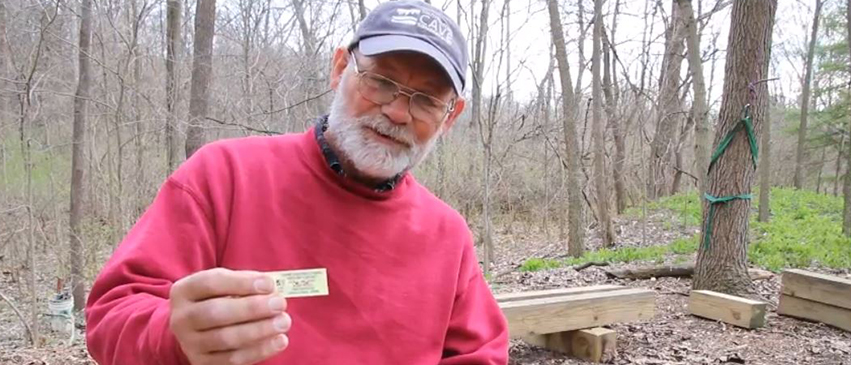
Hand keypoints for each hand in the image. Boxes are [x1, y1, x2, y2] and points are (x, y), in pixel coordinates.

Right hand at [169, 268, 290, 364]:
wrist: (196, 329)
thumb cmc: (217, 299)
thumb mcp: (224, 284)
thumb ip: (245, 282)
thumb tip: (270, 288)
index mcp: (185, 291)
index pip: (211, 283)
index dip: (241, 283)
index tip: (269, 284)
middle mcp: (182, 318)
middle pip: (215, 313)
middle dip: (252, 308)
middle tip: (280, 304)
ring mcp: (190, 344)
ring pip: (225, 339)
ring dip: (259, 330)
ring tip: (283, 322)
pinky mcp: (203, 363)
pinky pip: (232, 359)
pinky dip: (259, 350)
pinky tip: (279, 341)